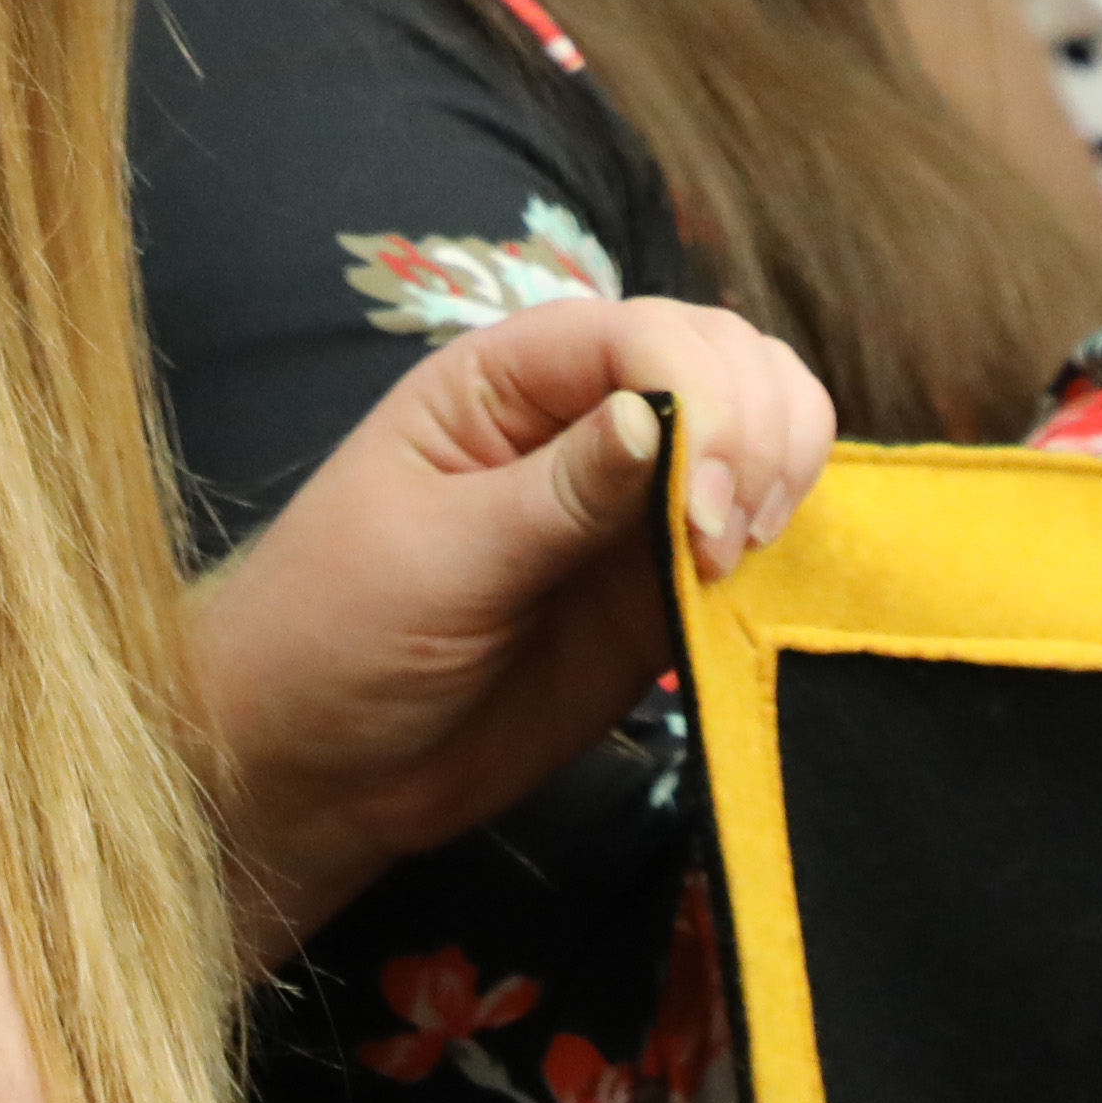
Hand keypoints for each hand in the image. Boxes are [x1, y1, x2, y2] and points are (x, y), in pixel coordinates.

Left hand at [184, 295, 833, 959]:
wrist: (318, 768)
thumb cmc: (333, 636)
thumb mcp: (431, 560)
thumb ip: (551, 498)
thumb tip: (654, 419)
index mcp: (505, 379)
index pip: (643, 334)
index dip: (703, 401)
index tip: (703, 514)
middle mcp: (581, 418)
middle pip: (724, 358)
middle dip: (756, 432)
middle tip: (723, 545)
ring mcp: (631, 501)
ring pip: (761, 430)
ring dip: (782, 474)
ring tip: (734, 560)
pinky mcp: (661, 586)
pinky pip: (754, 538)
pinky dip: (783, 550)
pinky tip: (749, 592)